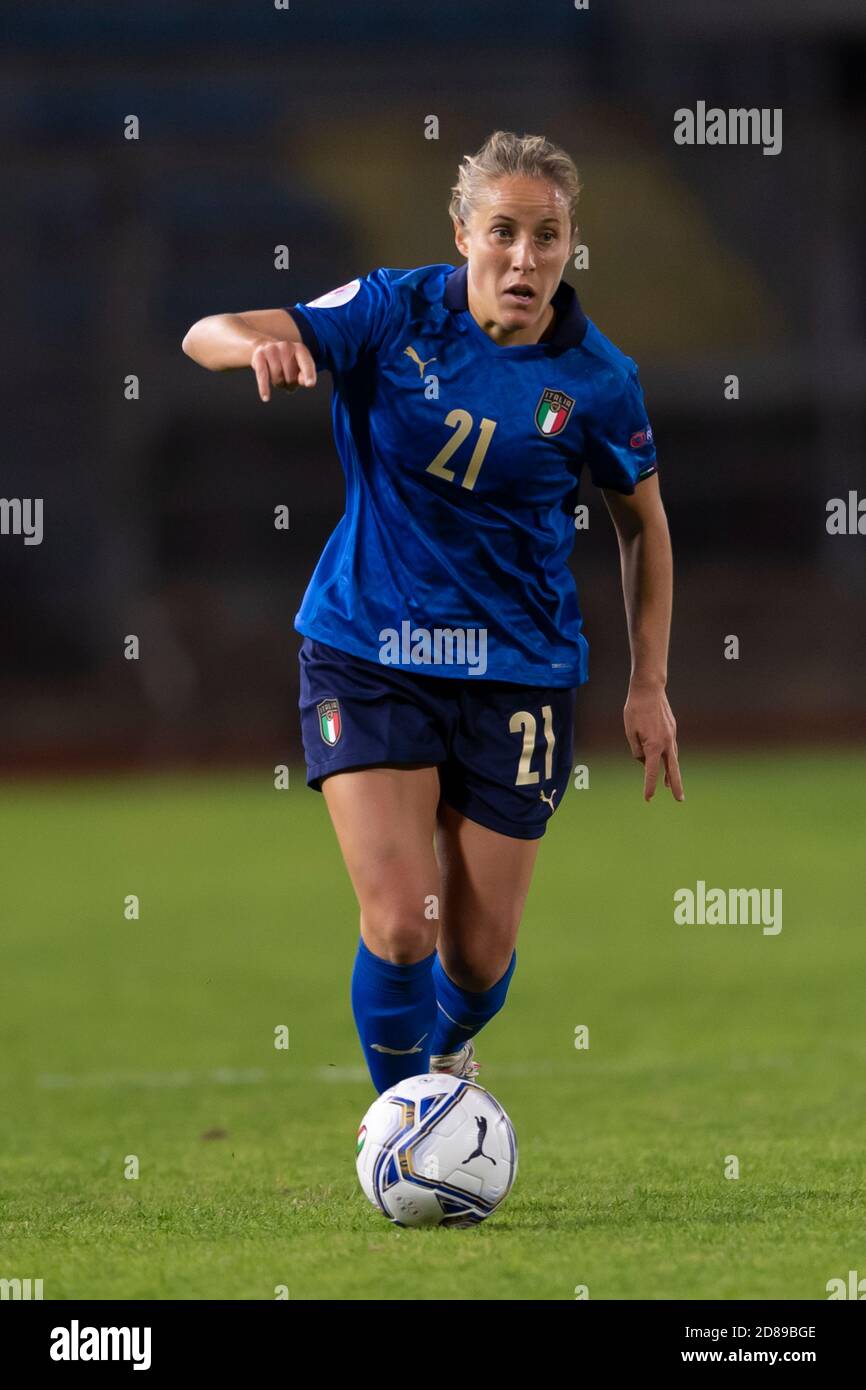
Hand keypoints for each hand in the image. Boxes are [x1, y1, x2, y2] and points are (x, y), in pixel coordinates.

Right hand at [250, 338, 316, 401]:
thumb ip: (305, 375)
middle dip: (289, 383)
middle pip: (290, 376)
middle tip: (287, 378)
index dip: (309, 374)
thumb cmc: (287, 363)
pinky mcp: (259, 356)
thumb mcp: (299, 368)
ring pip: (277, 378)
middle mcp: (286, 346)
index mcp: (300, 349)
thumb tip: (304, 381)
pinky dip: (264, 387)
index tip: (310, 384)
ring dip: (278, 384)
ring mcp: (272, 350)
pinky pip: (263, 375)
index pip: (306, 363)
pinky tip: (266, 398)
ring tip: (278, 377)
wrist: (266, 348)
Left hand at [623, 681, 683, 801]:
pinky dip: (668, 757)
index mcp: (653, 746)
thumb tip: (644, 761)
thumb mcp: (629, 732)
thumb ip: (636, 751)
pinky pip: (670, 747)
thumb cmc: (635, 710)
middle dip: (675, 786)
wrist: (649, 689)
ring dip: (671, 773)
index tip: (648, 799)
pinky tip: (665, 761)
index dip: (649, 786)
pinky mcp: (672, 729)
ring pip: (673, 759)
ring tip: (668, 786)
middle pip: (672, 770)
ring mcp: (671, 736)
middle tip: (679, 800)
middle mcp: (666, 743)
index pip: (651, 772)